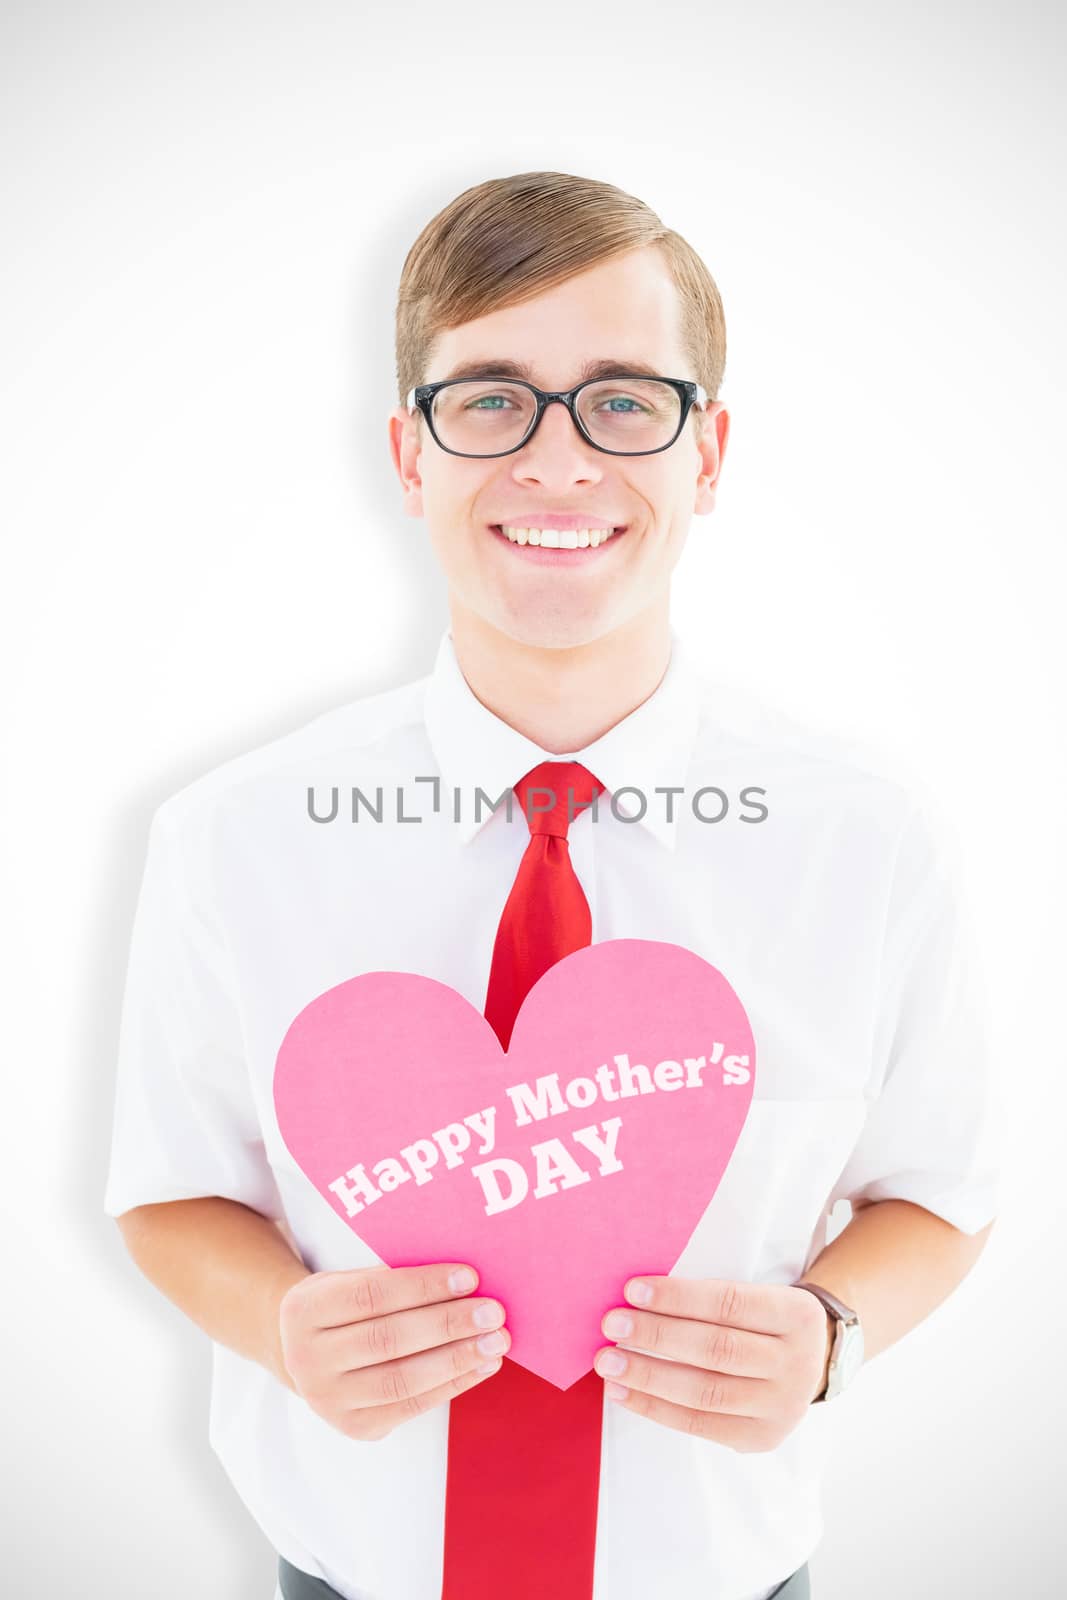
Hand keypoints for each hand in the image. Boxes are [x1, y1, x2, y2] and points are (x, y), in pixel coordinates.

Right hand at [278, 1263, 508, 1440]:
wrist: (306, 1355)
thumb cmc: (343, 1307)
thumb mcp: (348, 1280)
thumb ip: (392, 1277)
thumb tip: (462, 1281)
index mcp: (304, 1310)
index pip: (370, 1295)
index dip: (423, 1287)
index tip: (469, 1278)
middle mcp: (307, 1359)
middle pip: (388, 1340)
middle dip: (448, 1324)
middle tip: (492, 1312)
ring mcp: (328, 1400)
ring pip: (402, 1380)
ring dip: (457, 1359)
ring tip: (495, 1341)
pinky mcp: (355, 1427)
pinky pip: (412, 1406)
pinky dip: (452, 1385)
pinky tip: (481, 1366)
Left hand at [593, 1276, 833, 1450]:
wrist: (814, 1363)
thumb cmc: (765, 1320)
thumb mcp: (759, 1295)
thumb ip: (711, 1298)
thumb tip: (638, 1298)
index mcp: (796, 1314)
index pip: (729, 1303)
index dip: (678, 1297)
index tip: (632, 1290)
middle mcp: (796, 1363)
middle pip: (716, 1349)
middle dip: (656, 1336)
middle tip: (611, 1325)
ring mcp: (783, 1406)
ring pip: (706, 1391)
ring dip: (648, 1376)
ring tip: (609, 1362)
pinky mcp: (762, 1438)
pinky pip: (700, 1424)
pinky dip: (655, 1408)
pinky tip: (623, 1392)